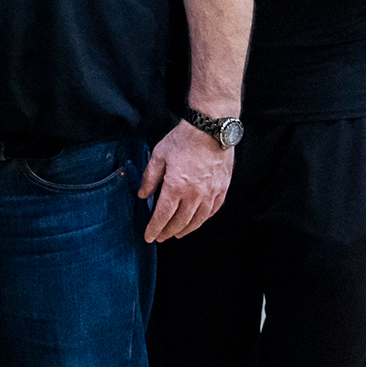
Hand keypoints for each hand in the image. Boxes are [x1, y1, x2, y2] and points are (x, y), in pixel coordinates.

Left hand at [139, 120, 232, 241]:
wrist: (210, 129)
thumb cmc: (183, 140)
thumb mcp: (158, 155)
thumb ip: (150, 177)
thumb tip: (143, 195)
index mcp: (175, 187)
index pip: (163, 216)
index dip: (154, 228)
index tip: (149, 237)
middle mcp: (194, 194)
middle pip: (180, 222)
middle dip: (168, 232)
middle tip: (161, 237)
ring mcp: (210, 193)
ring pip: (197, 220)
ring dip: (186, 230)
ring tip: (177, 234)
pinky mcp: (222, 189)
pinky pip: (212, 211)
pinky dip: (203, 219)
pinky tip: (197, 221)